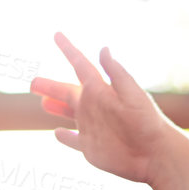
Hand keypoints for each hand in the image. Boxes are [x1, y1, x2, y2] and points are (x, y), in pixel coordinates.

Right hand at [30, 32, 176, 183]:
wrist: (156, 155)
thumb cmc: (147, 122)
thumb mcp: (132, 94)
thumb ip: (116, 73)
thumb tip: (103, 49)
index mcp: (101, 90)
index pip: (81, 65)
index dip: (68, 49)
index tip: (57, 35)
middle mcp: (94, 106)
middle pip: (67, 92)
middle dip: (50, 86)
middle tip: (33, 82)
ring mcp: (91, 127)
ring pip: (68, 114)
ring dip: (55, 107)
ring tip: (43, 102)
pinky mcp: (91, 148)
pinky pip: (74, 141)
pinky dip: (65, 137)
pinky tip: (57, 133)